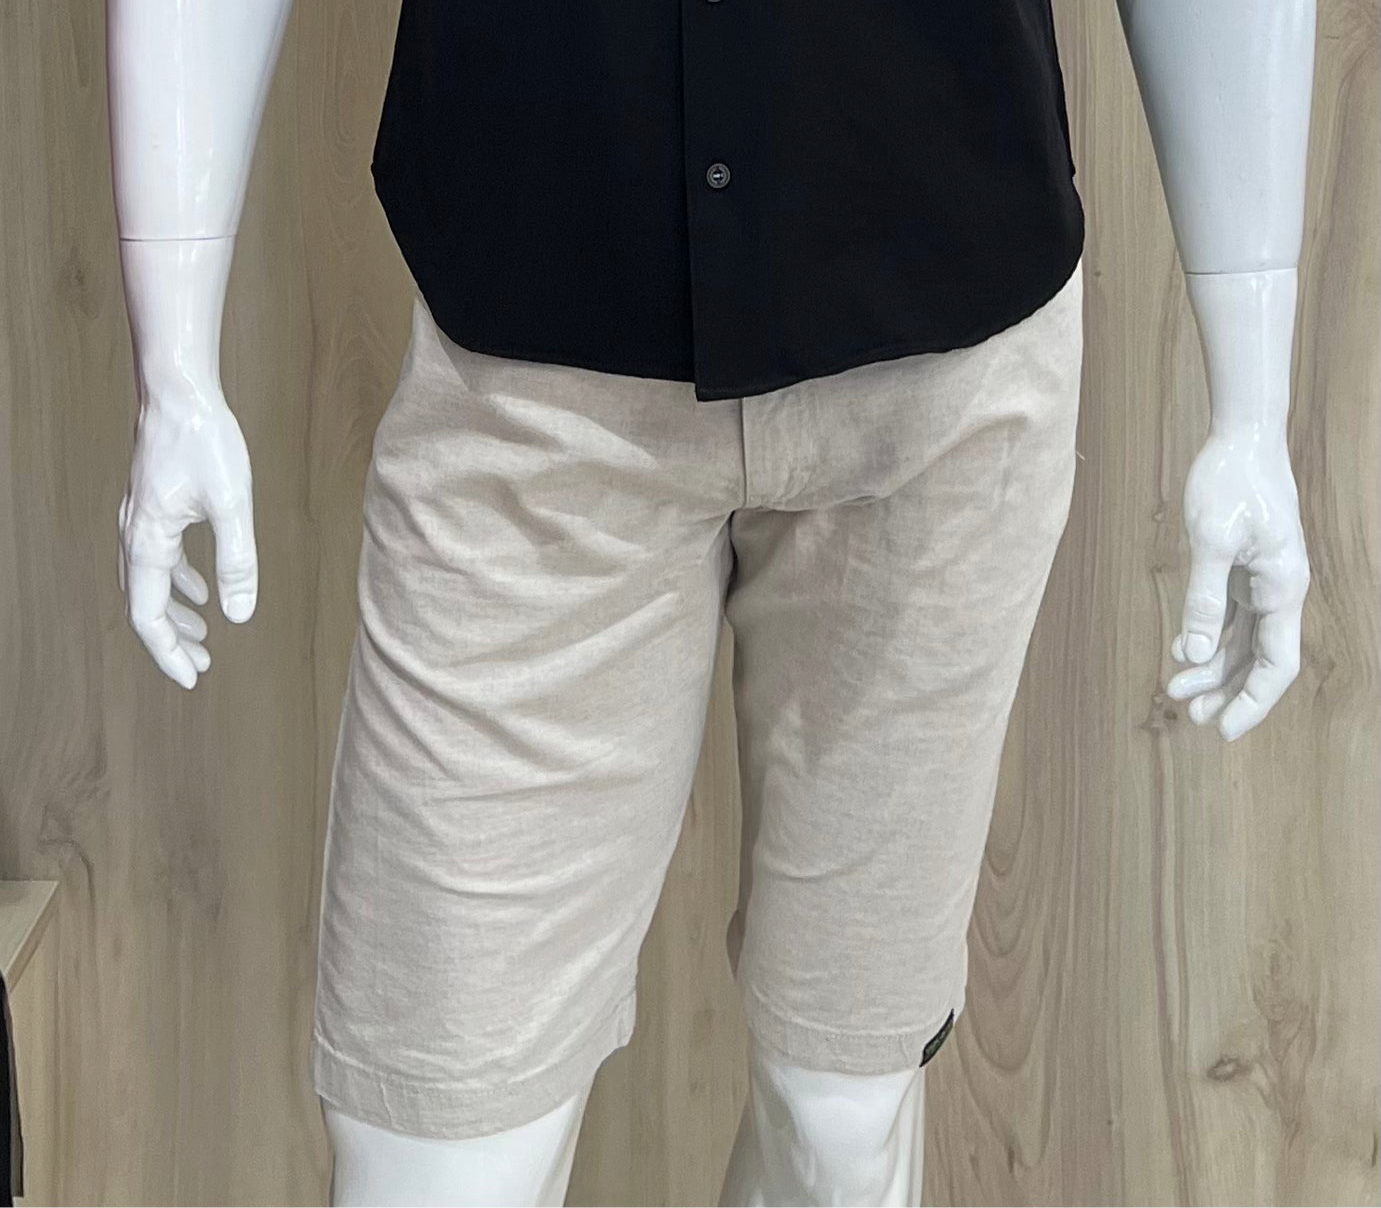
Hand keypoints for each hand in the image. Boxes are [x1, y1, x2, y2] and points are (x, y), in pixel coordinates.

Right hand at [117, 381, 257, 688]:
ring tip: (204, 636)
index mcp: (148, 542)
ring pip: (149, 581)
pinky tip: (201, 589)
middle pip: (143, 604)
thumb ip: (237, 563)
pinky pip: (158, 557)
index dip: (167, 653)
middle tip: (200, 667)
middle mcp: (135, 535)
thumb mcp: (233, 505)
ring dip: (175, 612)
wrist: (178, 391)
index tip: (191, 680)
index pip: (148, 616)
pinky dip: (177, 580)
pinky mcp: (153, 504)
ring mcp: (141, 519)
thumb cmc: (205, 442)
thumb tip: (238, 617)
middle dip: (171, 640)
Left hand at [1166, 430, 1309, 740]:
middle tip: (1190, 716)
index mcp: (1282, 588)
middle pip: (1260, 660)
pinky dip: (1208, 640)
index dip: (1253, 701)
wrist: (1242, 438)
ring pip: (1242, 642)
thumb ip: (1203, 599)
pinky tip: (1182, 656)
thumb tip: (1193, 653)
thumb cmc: (1231, 481)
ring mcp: (1261, 582)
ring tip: (1178, 694)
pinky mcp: (1242, 570)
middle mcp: (1278, 591)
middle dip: (1229, 692)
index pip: (1276, 663)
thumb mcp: (1211, 540)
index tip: (1224, 729)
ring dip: (1213, 669)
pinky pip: (1229, 619)